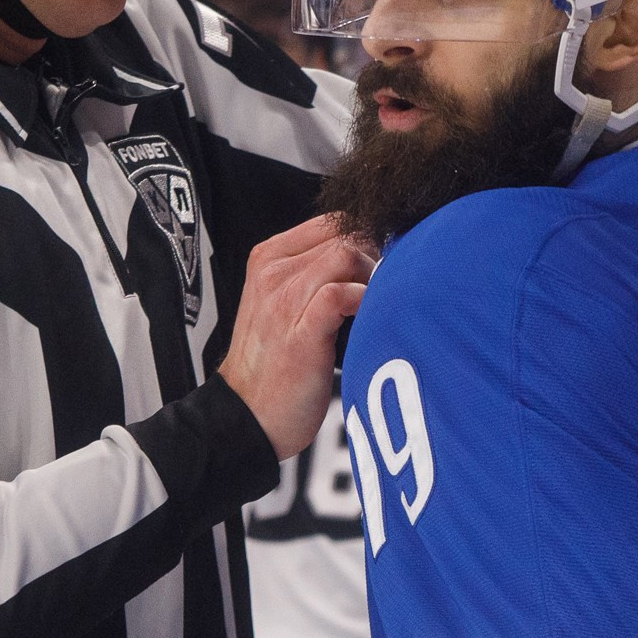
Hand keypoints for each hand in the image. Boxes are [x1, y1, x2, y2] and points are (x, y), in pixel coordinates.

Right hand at [219, 216, 371, 457]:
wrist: (246, 417)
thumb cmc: (273, 366)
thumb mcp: (286, 306)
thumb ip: (316, 275)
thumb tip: (369, 258)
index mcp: (269, 259)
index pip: (331, 221)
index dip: (367, 236)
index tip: (385, 262)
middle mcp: (273, 273)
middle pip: (344, 234)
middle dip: (377, 255)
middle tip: (391, 287)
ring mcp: (283, 300)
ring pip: (345, 255)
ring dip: (375, 276)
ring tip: (382, 304)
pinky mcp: (299, 331)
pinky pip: (340, 294)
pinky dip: (366, 300)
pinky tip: (373, 318)